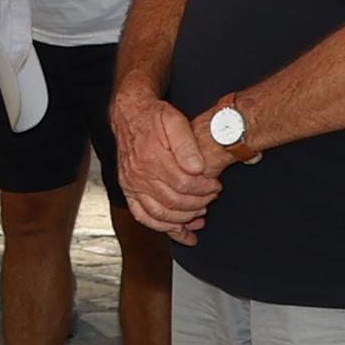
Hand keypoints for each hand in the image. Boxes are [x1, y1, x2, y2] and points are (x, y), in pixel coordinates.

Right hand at [112, 90, 221, 241]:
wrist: (130, 115)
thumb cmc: (153, 117)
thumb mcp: (174, 120)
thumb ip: (187, 144)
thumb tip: (197, 168)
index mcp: (152, 158)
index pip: (184, 184)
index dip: (204, 189)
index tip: (216, 186)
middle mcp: (139, 175)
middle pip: (174, 202)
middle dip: (198, 204)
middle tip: (212, 198)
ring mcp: (132, 185)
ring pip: (160, 214)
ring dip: (183, 220)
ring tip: (199, 214)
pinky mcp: (128, 191)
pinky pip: (142, 216)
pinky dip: (161, 227)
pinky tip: (178, 230)